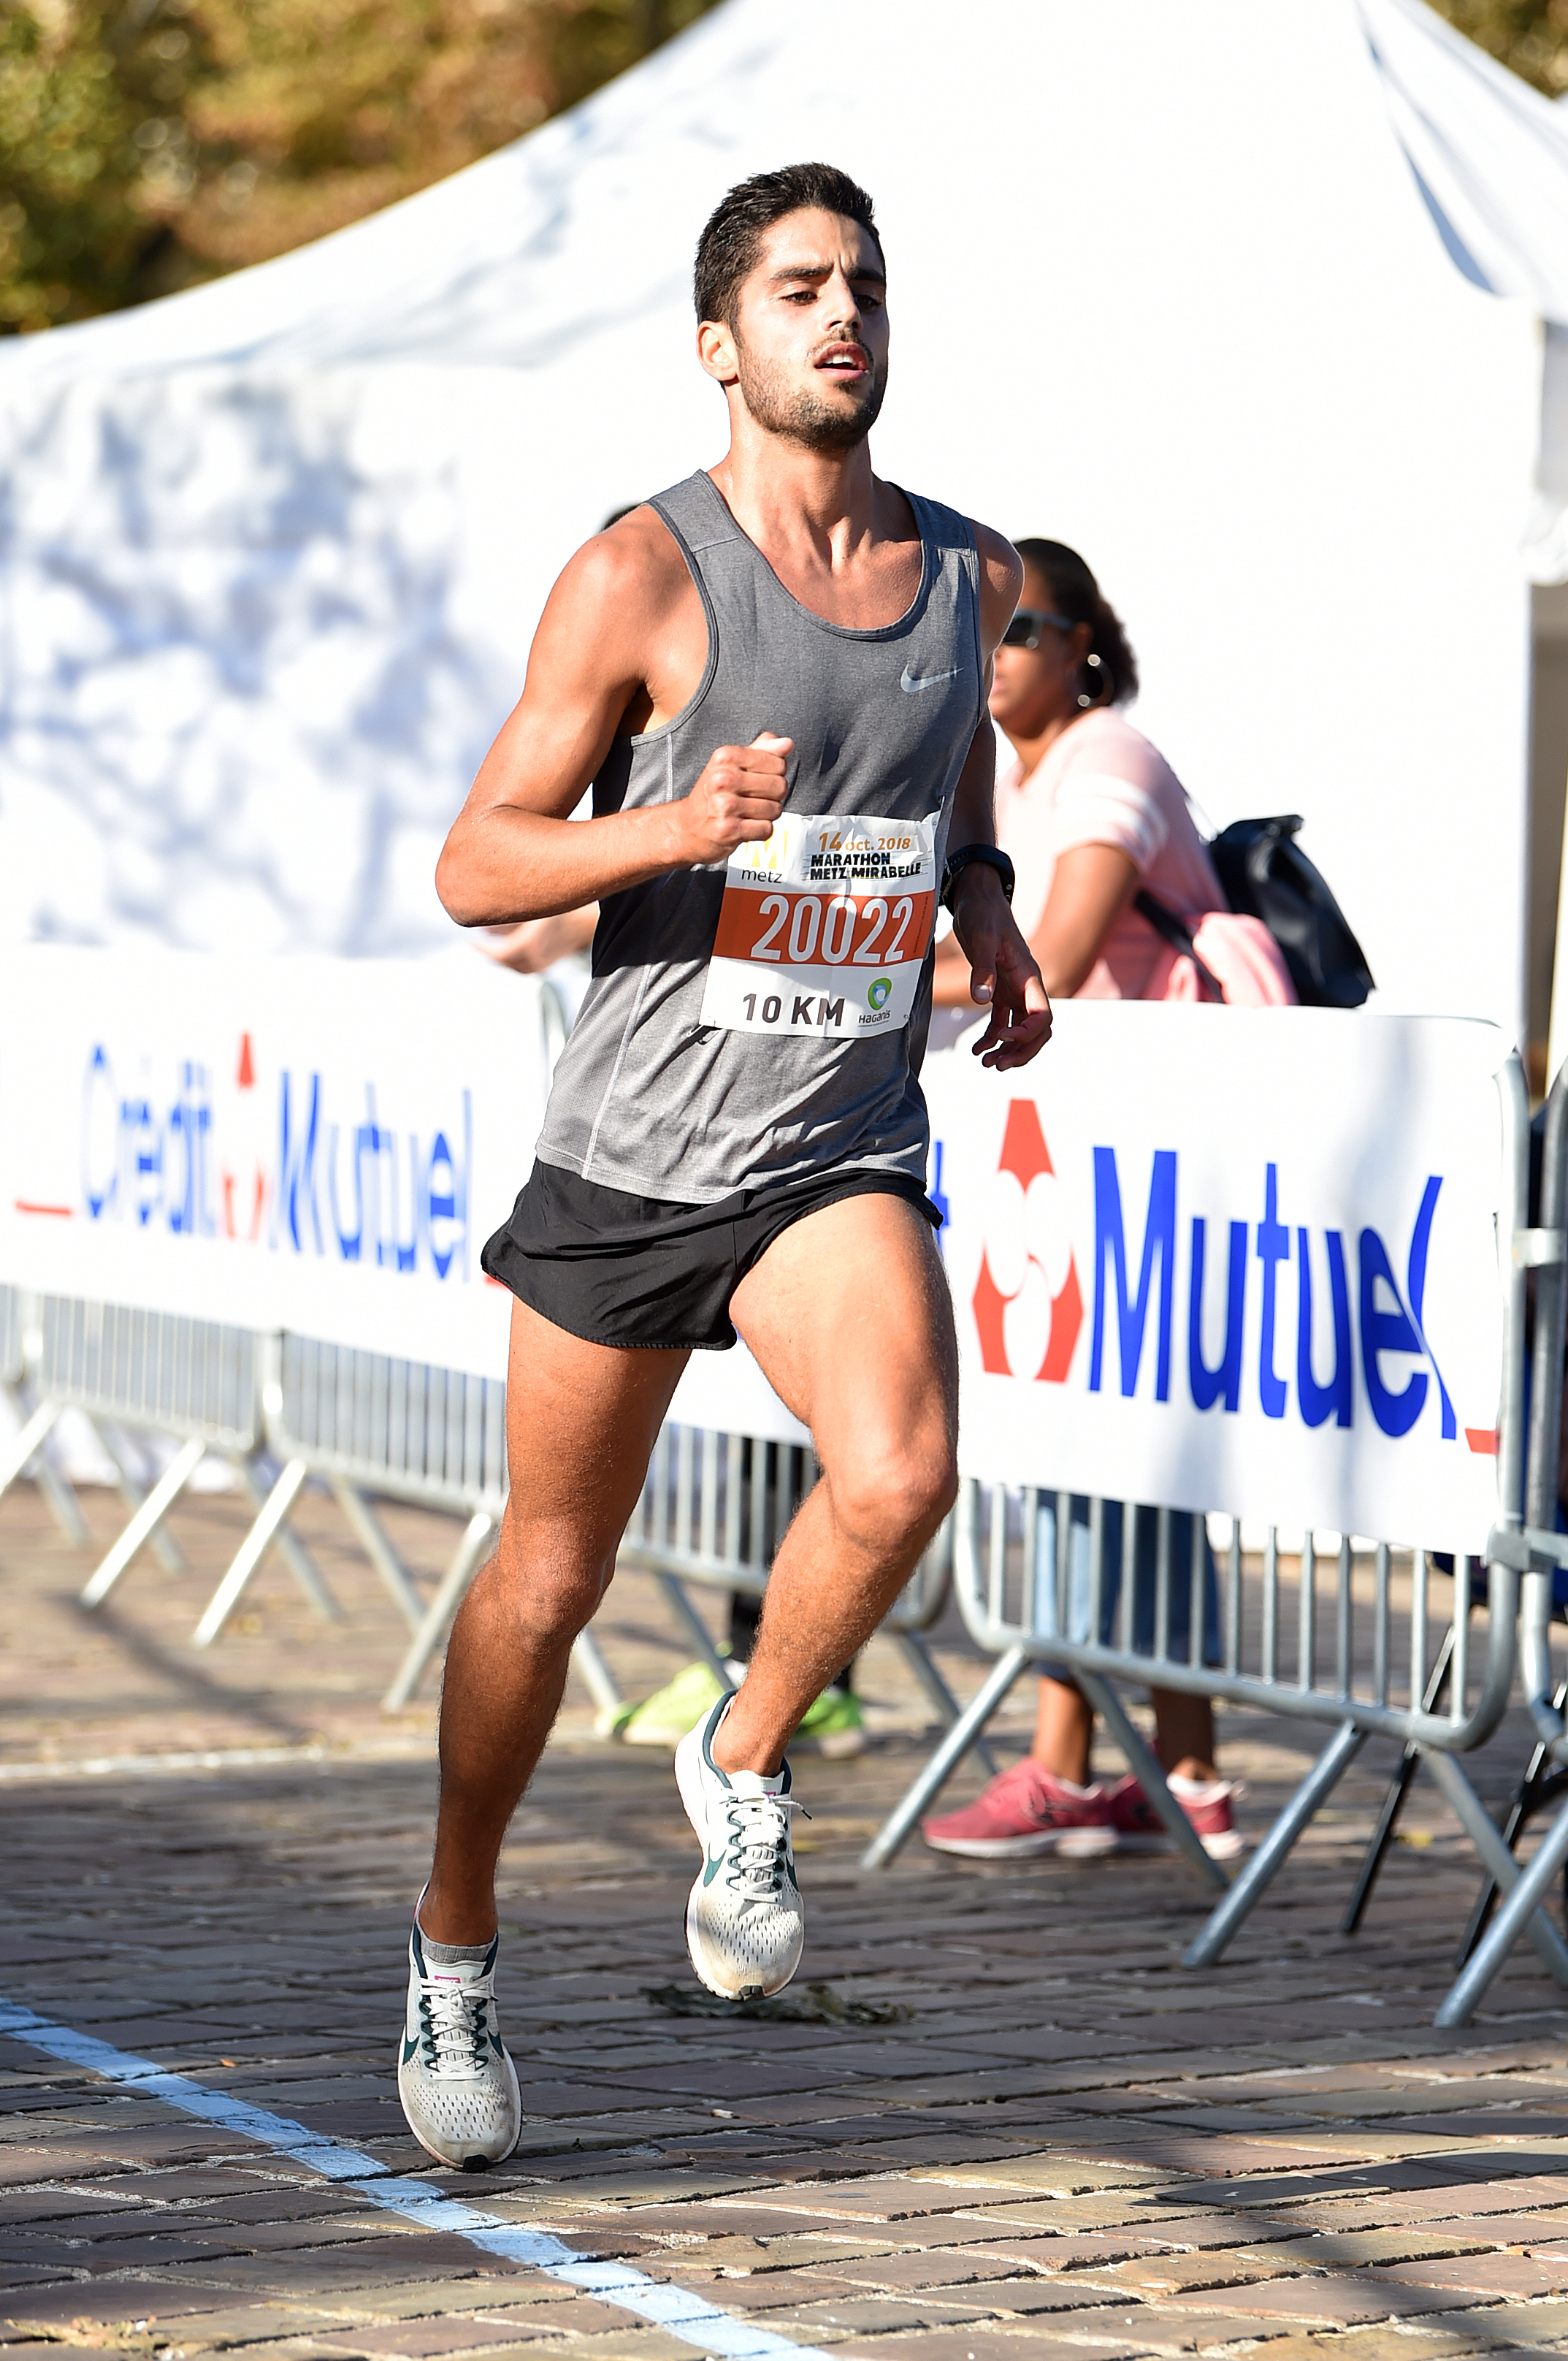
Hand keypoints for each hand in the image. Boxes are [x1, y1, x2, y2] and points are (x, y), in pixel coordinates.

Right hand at [670, 732, 791, 866]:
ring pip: (774, 809)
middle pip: (779, 786)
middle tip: (754, 799)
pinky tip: (746, 826)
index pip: (778, 763)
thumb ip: (762, 750)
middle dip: (773, 796)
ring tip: (748, 813)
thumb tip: (787, 743)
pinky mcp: (728, 830)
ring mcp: (724, 805)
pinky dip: (760, 831)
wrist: (687, 827)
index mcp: (725, 757)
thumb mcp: (732, 764)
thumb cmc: (713, 793)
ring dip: (767, 815)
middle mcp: (723, 778)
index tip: (758, 779)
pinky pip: (766, 829)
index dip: (775, 774)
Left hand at [953, 868, 1052, 1069]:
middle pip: (1037, 1031)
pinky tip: (976, 1050)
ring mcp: (1013, 991)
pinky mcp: (999, 991)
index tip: (1000, 1036)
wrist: (977, 900)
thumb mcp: (981, 938)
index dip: (1026, 1033)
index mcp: (1028, 977)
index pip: (1042, 1015)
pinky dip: (992, 1039)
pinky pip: (1002, 1023)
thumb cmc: (983, 914)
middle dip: (1021, 1051)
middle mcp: (1025, 987)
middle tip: (996, 1065)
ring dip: (1008, 1051)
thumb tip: (982, 1000)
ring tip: (986, 1063)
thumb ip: (982, 969)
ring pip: (1021, 1030)